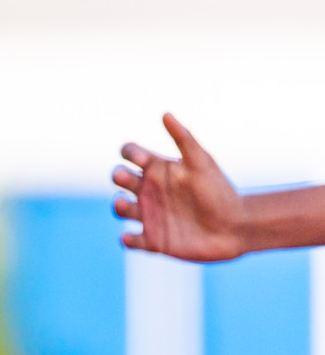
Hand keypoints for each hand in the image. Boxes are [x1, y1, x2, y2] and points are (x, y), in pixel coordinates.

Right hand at [114, 113, 246, 261]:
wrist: (237, 228)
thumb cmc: (220, 192)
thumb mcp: (202, 162)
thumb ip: (183, 139)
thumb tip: (165, 114)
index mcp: (159, 170)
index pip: (131, 154)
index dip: (129, 153)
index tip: (142, 159)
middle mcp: (151, 191)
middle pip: (121, 178)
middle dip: (118, 176)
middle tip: (125, 178)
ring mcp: (150, 215)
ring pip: (121, 207)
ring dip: (118, 205)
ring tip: (125, 205)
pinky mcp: (153, 240)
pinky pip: (131, 240)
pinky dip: (126, 239)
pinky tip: (131, 236)